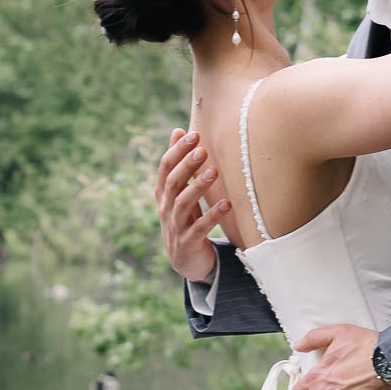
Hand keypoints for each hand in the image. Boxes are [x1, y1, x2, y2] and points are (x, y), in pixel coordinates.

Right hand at [155, 128, 230, 284]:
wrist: (186, 259)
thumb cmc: (185, 218)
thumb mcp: (179, 191)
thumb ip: (178, 163)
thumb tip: (178, 130)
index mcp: (163, 194)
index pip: (165, 168)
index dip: (177, 151)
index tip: (193, 135)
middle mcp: (166, 208)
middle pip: (173, 183)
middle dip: (187, 165)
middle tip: (203, 149)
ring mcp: (175, 226)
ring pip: (183, 204)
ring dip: (198, 187)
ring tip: (213, 172)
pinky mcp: (188, 242)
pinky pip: (199, 228)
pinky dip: (213, 216)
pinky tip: (227, 204)